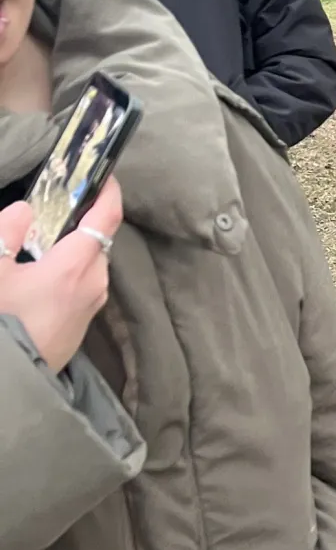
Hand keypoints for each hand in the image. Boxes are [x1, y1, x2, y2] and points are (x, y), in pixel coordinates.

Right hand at [0, 178, 121, 372]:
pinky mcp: (83, 323)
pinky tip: (43, 270)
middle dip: (83, 220)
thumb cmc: (1, 319)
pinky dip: (72, 269)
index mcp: (74, 267)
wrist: (11, 374)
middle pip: (98, 241)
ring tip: (43, 238)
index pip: (106, 220)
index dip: (110, 194)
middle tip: (58, 204)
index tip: (106, 176)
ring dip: (75, 247)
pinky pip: (85, 285)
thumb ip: (7, 231)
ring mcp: (91, 307)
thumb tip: (25, 210)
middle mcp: (93, 285)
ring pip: (93, 264)